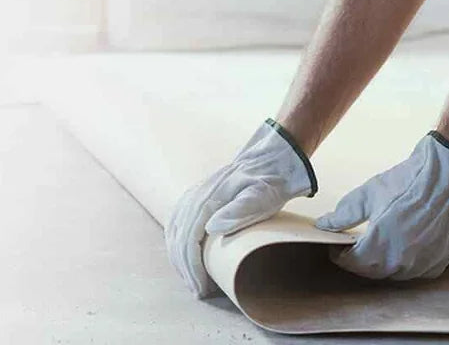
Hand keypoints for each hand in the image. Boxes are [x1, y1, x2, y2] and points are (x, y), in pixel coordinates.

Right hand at [166, 119, 316, 296]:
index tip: (201, 289)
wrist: (274, 157)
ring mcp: (196, 194)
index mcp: (209, 199)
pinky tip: (182, 254)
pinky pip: (178, 221)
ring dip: (178, 257)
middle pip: (178, 237)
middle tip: (197, 292)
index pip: (189, 239)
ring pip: (174, 230)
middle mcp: (197, 196)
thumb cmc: (272, 181)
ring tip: (190, 279)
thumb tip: (210, 228)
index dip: (192, 267)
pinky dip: (176, 241)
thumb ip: (239, 210)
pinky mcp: (199, 195)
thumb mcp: (263, 196)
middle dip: (184, 268)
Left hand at [312, 130, 448, 280]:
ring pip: (393, 273)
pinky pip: (415, 271)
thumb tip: (324, 224)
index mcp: (379, 246)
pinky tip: (401, 247)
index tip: (336, 245)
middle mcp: (401, 262)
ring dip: (381, 263)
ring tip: (376, 245)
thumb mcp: (368, 194)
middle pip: (371, 271)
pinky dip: (405, 263)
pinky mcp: (438, 263)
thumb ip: (344, 215)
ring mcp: (421, 265)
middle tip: (353, 245)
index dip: (339, 254)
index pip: (351, 262)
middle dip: (359, 260)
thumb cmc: (408, 183)